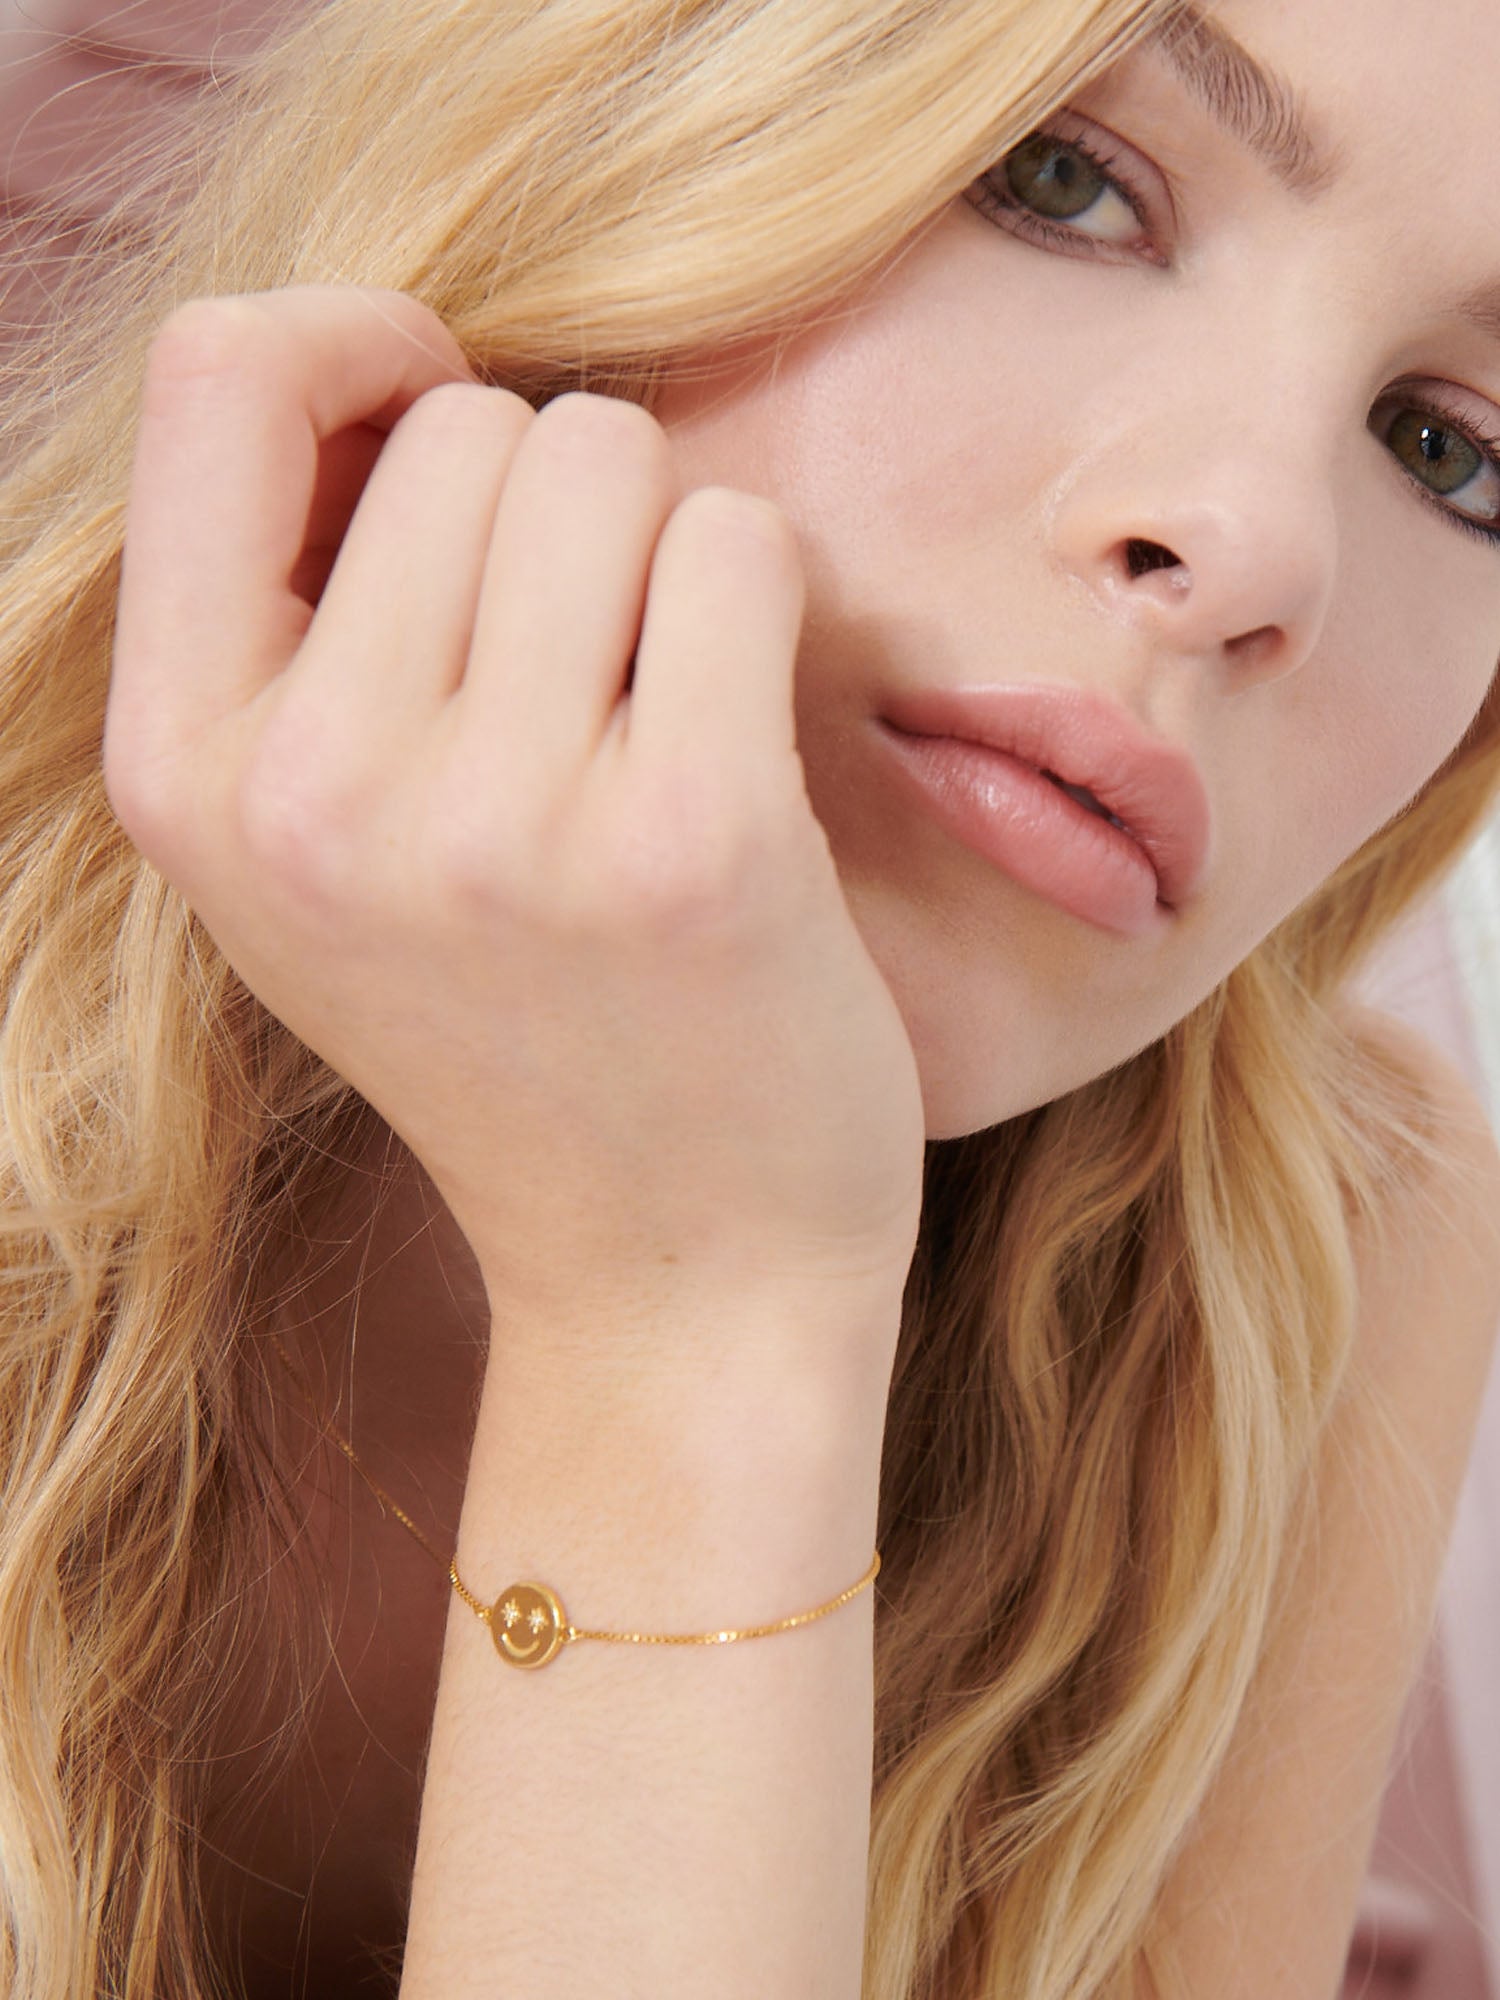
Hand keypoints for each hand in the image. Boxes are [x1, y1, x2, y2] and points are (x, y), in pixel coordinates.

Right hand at [104, 285, 925, 1376]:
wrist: (675, 1270)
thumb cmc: (519, 1032)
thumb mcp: (319, 859)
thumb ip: (299, 626)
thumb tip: (398, 366)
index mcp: (185, 775)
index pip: (214, 377)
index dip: (348, 342)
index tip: (438, 406)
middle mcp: (313, 792)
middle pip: (464, 420)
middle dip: (549, 507)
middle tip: (579, 680)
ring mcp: (499, 820)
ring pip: (604, 455)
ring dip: (657, 552)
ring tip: (649, 719)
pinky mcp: (690, 832)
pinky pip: (734, 543)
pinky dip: (757, 605)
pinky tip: (736, 745)